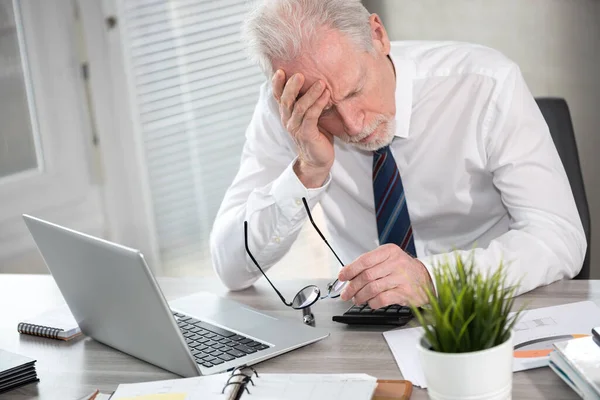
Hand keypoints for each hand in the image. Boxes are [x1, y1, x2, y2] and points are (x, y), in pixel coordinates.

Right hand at [272, 70, 332, 187]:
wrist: (318, 160)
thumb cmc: (316, 135)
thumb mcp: (310, 115)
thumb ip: (309, 102)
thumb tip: (318, 79)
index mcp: (287, 114)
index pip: (278, 96)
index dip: (277, 84)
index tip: (280, 71)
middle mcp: (288, 120)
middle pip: (286, 100)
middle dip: (292, 86)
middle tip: (300, 74)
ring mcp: (296, 128)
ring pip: (299, 107)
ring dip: (311, 94)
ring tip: (321, 83)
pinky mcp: (307, 134)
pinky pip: (311, 117)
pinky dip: (318, 105)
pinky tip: (326, 96)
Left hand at [338, 244, 433, 308]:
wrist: (426, 279)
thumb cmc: (402, 269)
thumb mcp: (387, 259)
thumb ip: (369, 265)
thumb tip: (347, 274)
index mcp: (389, 251)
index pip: (364, 260)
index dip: (350, 270)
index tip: (342, 277)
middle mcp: (396, 263)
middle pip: (366, 276)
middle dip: (352, 287)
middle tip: (346, 294)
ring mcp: (401, 278)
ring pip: (372, 288)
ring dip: (360, 296)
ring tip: (356, 299)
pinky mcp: (405, 293)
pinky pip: (382, 299)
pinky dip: (372, 303)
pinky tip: (370, 302)